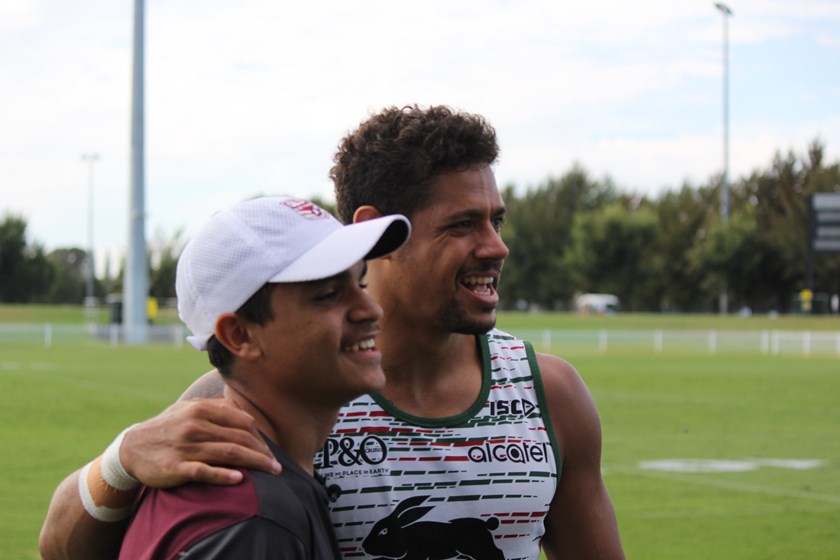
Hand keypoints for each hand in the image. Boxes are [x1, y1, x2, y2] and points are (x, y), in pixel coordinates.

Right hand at [120, 399, 281, 487]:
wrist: (132, 447)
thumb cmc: (168, 427)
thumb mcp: (188, 409)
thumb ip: (216, 408)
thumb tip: (246, 415)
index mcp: (201, 409)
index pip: (241, 422)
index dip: (260, 436)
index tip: (271, 448)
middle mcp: (195, 426)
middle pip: (239, 438)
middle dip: (262, 451)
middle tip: (277, 464)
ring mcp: (186, 446)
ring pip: (228, 453)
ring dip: (254, 462)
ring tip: (271, 471)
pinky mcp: (177, 467)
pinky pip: (205, 471)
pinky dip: (224, 475)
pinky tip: (239, 479)